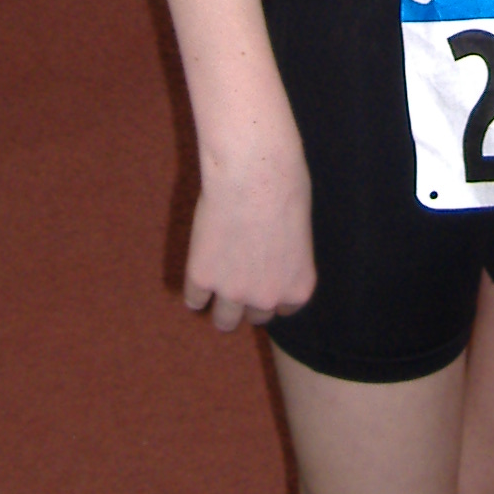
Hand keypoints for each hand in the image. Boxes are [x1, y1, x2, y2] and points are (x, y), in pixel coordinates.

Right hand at [182, 148, 316, 332]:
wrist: (253, 172)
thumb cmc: (284, 187)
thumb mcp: (299, 229)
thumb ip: (286, 255)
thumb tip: (271, 258)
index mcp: (298, 286)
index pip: (284, 309)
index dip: (272, 290)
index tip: (264, 274)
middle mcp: (267, 298)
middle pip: (255, 317)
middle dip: (249, 298)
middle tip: (241, 271)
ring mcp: (233, 291)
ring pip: (224, 321)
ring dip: (222, 305)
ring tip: (218, 281)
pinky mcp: (202, 278)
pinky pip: (194, 299)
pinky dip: (195, 287)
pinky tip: (200, 267)